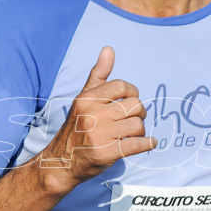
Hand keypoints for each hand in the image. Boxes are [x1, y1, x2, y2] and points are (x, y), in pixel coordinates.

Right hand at [40, 47, 156, 191]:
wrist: (62, 162)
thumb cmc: (77, 126)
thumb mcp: (84, 98)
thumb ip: (99, 74)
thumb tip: (109, 49)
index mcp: (87, 99)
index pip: (122, 86)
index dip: (133, 93)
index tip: (130, 101)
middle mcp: (92, 115)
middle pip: (135, 105)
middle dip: (139, 113)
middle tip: (133, 119)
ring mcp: (99, 135)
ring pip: (138, 125)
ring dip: (141, 130)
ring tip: (133, 133)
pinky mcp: (106, 153)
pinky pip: (137, 144)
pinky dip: (148, 144)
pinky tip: (149, 143)